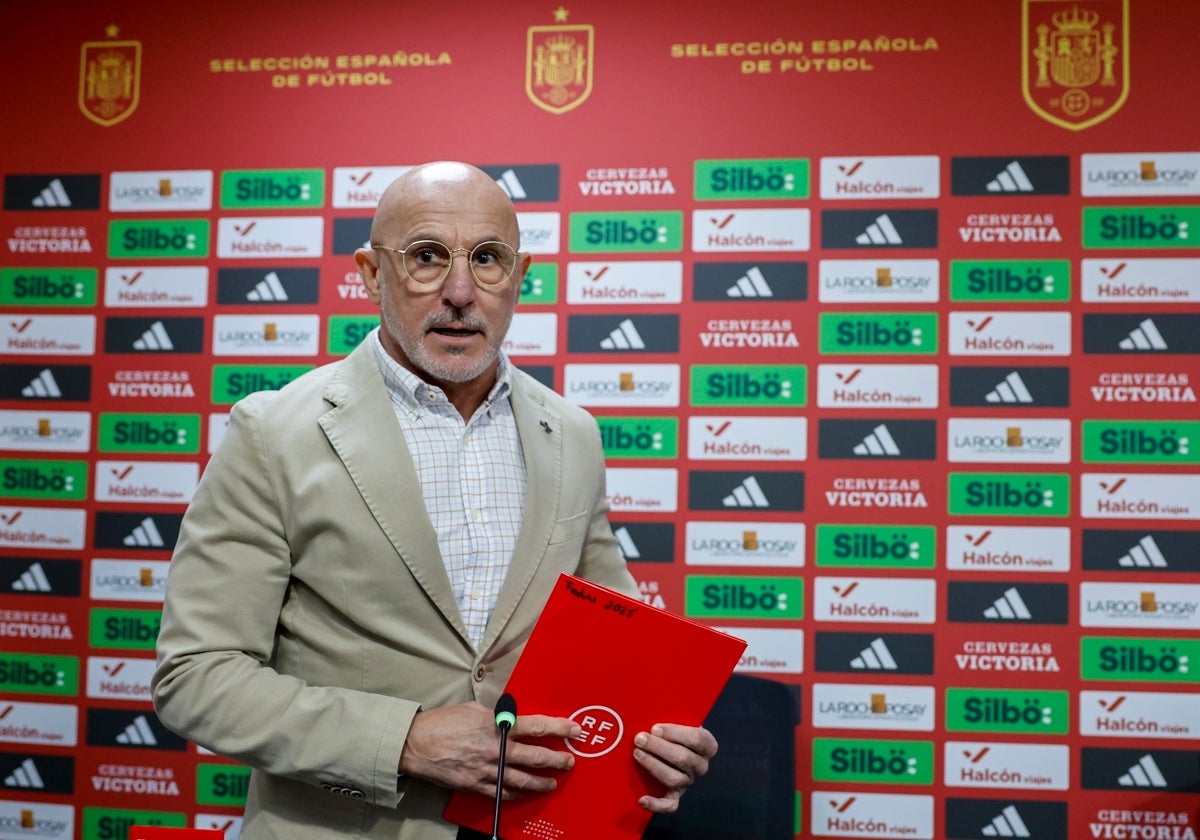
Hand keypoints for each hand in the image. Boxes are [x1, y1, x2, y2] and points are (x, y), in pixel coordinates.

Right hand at [399, 702, 580, 798]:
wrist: (416, 744)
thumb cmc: (442, 723)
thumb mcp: (474, 709)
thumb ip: (496, 715)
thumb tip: (509, 718)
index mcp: (496, 726)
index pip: (536, 727)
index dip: (559, 729)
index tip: (574, 731)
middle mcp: (495, 749)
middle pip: (535, 757)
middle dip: (556, 760)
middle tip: (569, 762)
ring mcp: (487, 769)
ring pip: (523, 780)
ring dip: (541, 782)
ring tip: (552, 783)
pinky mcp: (476, 785)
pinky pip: (502, 793)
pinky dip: (516, 793)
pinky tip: (524, 792)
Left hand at [632, 723, 716, 813]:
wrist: (672, 746)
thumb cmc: (672, 730)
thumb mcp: (678, 719)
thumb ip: (671, 715)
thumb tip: (653, 713)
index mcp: (707, 746)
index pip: (697, 739)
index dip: (675, 733)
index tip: (655, 728)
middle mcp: (700, 766)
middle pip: (683, 758)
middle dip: (658, 747)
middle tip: (639, 738)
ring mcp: (688, 781)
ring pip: (674, 778)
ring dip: (653, 765)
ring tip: (637, 753)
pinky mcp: (675, 795)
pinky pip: (669, 805)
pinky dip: (655, 804)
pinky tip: (641, 799)